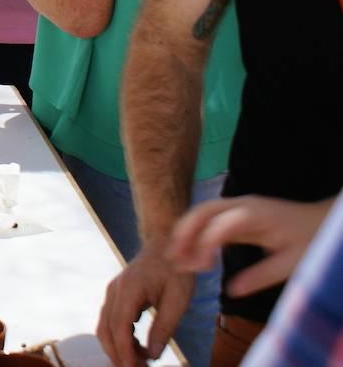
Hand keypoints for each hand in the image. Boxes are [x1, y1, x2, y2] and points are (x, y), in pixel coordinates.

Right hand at [97, 242, 194, 366]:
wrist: (165, 243)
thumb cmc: (175, 270)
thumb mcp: (178, 300)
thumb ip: (164, 328)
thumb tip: (153, 354)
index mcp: (129, 290)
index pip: (119, 327)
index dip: (124, 352)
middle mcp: (115, 291)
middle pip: (106, 330)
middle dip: (118, 354)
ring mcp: (113, 292)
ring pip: (105, 327)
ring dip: (118, 348)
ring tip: (139, 362)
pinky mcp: (117, 295)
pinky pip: (111, 320)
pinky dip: (120, 338)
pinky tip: (137, 347)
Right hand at [167, 195, 333, 297]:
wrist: (324, 221)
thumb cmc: (312, 241)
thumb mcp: (292, 264)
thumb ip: (261, 276)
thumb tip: (231, 291)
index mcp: (255, 214)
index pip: (220, 224)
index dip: (205, 244)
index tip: (201, 268)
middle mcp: (242, 205)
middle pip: (202, 211)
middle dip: (183, 233)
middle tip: (171, 258)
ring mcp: (238, 206)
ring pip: (201, 212)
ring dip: (185, 232)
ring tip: (174, 258)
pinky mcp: (237, 213)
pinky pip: (209, 219)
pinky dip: (195, 233)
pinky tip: (190, 252)